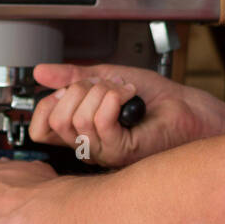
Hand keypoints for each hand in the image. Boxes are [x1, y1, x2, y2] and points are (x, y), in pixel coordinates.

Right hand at [29, 63, 214, 167]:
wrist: (184, 106)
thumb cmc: (153, 98)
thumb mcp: (104, 77)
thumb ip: (72, 76)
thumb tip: (41, 73)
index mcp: (79, 129)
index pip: (40, 129)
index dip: (46, 105)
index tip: (65, 90)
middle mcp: (88, 144)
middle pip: (56, 120)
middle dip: (79, 90)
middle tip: (103, 85)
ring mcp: (103, 150)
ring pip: (78, 119)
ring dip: (102, 92)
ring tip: (122, 91)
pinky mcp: (121, 151)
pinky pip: (101, 122)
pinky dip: (114, 98)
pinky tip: (129, 96)